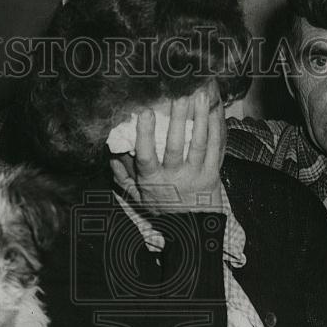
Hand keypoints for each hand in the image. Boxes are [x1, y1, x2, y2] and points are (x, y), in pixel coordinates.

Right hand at [109, 88, 224, 213]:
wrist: (192, 229)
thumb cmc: (163, 207)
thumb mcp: (138, 196)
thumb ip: (123, 176)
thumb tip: (111, 154)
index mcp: (153, 180)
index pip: (146, 156)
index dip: (145, 134)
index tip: (145, 112)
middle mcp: (174, 177)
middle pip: (175, 145)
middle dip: (177, 119)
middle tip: (180, 96)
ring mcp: (195, 175)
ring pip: (198, 144)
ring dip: (200, 118)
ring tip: (200, 97)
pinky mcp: (212, 175)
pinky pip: (215, 149)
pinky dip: (215, 129)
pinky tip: (214, 112)